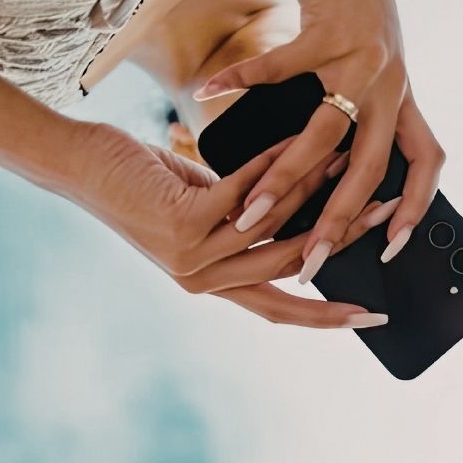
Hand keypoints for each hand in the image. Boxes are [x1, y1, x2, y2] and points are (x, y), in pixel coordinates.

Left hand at [64, 123, 389, 328]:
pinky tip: (298, 143)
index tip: (369, 319)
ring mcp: (191, 256)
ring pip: (274, 226)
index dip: (327, 316)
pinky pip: (245, 193)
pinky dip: (276, 167)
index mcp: (210, 285)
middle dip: (342, 237)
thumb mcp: (202, 207)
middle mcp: (202, 280)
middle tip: (383, 210)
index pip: (280, 309)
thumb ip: (244, 222)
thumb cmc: (138, 180)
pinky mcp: (182, 222)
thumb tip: (299, 211)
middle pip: (290, 267)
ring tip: (347, 159)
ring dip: (316, 189)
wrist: (79, 166)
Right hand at [196, 0, 440, 275]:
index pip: (427, 163)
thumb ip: (363, 110)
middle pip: (370, 168)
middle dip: (338, 221)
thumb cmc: (354, 5)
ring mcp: (360, 57)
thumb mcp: (370, 65)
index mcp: (404, 98)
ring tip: (250, 210)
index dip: (416, 208)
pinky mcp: (325, 30)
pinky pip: (277, 67)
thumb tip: (336, 169)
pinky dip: (240, 82)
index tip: (391, 250)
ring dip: (283, 177)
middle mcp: (391, 83)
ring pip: (323, 134)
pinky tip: (209, 94)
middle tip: (312, 260)